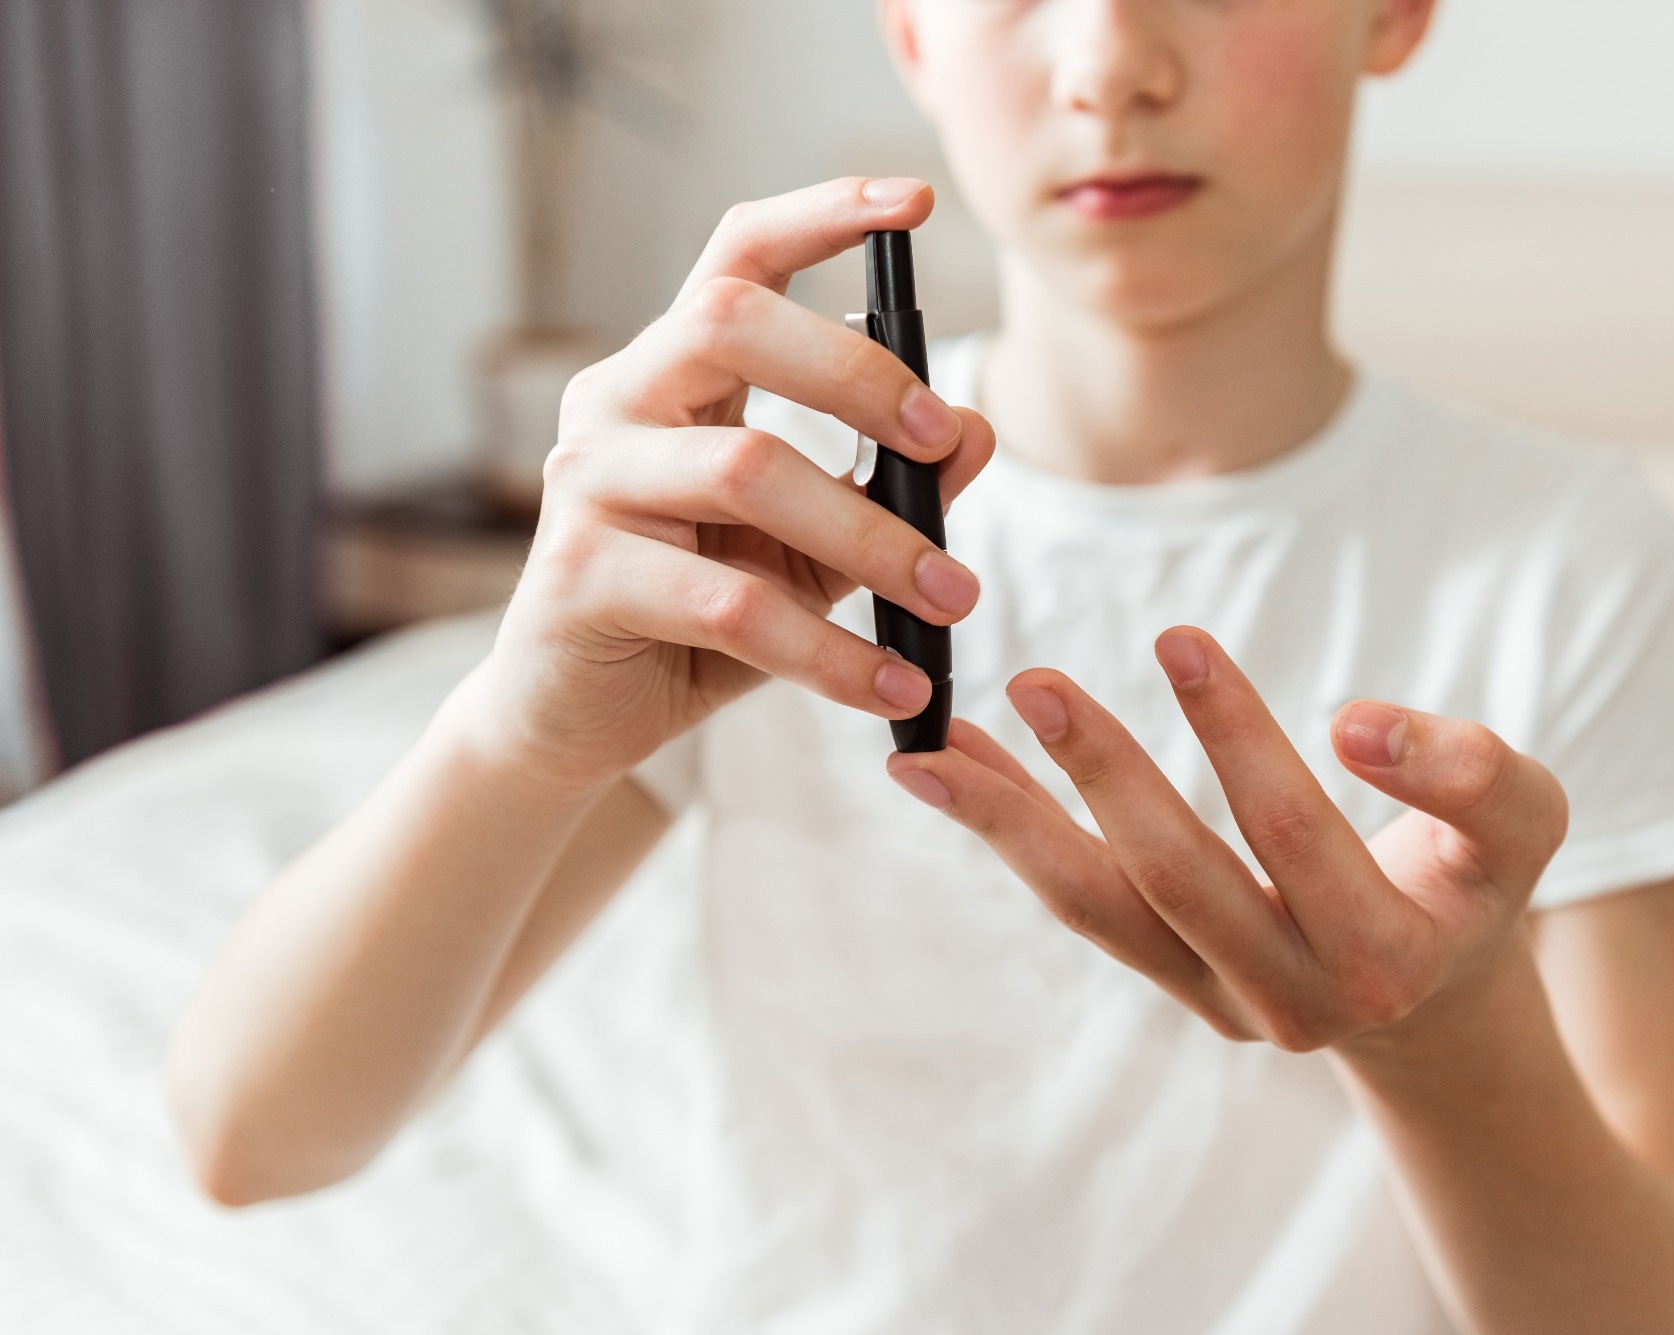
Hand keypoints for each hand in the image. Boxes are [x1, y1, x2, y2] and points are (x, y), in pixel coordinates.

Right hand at [463, 178, 995, 792]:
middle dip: (859, 373)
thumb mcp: (812, 551)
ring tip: (950, 601)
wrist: (575, 723)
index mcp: (672, 377)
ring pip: (746, 470)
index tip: (916, 201)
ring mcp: (586, 483)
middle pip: (730, 321)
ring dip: (871, 537)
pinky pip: (729, 602)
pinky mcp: (577, 577)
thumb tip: (976, 431)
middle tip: (944, 443)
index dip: (821, 215)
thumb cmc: (696, 623)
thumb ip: (886, 489)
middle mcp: (616, 405)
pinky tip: (890, 687)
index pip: (737, 258)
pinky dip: (827, 651)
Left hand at [885, 626, 1568, 1053]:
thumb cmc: (1474, 882)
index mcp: (1382, 959)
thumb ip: (1468, 772)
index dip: (1236, 736)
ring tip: (930, 750)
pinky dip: (1016, 833)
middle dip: (1103, 778)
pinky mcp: (1173, 982)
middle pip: (1176, 880)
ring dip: (1012, 825)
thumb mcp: (1521, 824)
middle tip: (1034, 682)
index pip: (1292, 835)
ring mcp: (1219, 1001)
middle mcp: (1289, 1000)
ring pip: (1099, 909)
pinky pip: (1082, 903)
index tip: (1178, 638)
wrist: (1435, 998)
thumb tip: (1360, 724)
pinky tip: (954, 770)